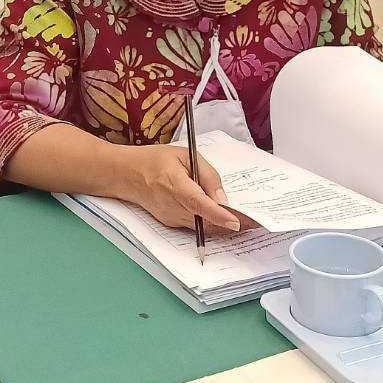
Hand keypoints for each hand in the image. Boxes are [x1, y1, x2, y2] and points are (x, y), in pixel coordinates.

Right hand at [122, 144, 240, 233]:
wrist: (125, 175)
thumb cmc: (154, 160)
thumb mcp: (184, 155)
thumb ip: (206, 174)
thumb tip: (223, 197)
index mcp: (173, 183)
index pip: (198, 202)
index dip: (217, 214)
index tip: (236, 222)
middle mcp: (171, 205)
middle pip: (205, 220)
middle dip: (232, 222)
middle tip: (257, 221)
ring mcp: (171, 217)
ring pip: (203, 227)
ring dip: (225, 225)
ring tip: (248, 221)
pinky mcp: (171, 223)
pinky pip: (196, 226)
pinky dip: (212, 223)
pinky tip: (225, 218)